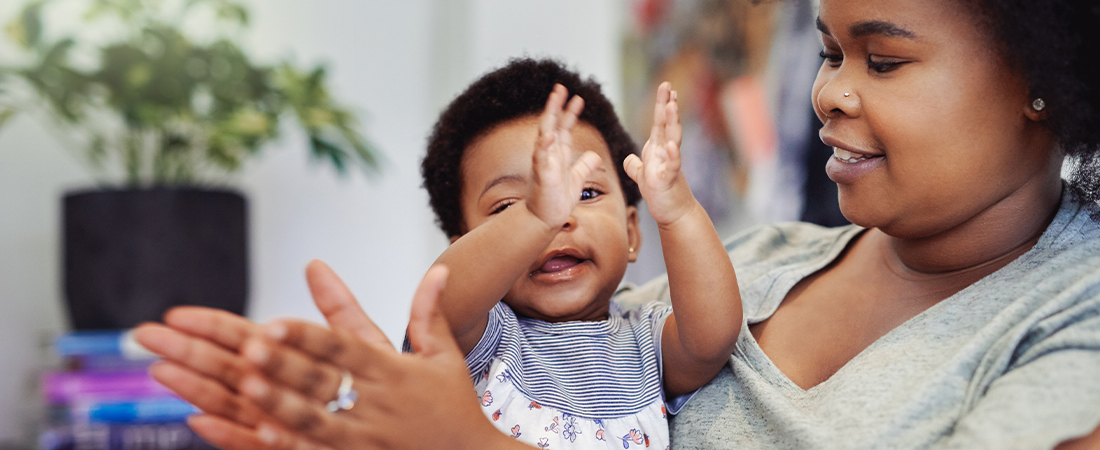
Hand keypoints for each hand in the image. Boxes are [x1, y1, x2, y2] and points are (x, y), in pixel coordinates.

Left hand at [234, 265, 509, 449]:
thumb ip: (430, 314)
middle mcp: (378, 403)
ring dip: (279, 404)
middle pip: (324, 380)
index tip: (274, 321)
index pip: (345, 348)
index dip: (309, 335)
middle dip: (285, 363)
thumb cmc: (455, 406)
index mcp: (394, 372)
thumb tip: (439, 270)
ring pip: (315, 419)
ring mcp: (368, 438)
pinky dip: (291, 446)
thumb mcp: (445, 357)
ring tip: (245, 387)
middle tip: (248, 346)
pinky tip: (262, 435)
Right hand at [527, 83, 602, 227]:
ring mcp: (544, 163)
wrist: (544, 219)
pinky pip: (541, 157)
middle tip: (562, 87)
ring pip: (545, 134)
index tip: (578, 98)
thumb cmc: (556, 201)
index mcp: (559, 155)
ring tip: (554, 99)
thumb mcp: (576, 180)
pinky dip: (545, 145)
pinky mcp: (541, 175)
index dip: (570, 113)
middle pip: (553, 124)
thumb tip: (595, 155)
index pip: (564, 128)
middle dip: (557, 106)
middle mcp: (550, 155)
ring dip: (549, 116)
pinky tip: (549, 134)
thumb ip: (584, 166)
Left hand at [623, 82, 695, 225]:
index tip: (666, 88)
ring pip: (673, 140)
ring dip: (673, 123)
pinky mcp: (669, 179)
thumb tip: (628, 159)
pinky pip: (672, 165)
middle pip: (667, 125)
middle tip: (668, 87)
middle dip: (667, 105)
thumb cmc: (661, 195)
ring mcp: (669, 165)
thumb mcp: (643, 178)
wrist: (674, 214)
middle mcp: (665, 153)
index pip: (659, 123)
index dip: (662, 105)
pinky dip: (672, 155)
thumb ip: (635, 166)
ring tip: (672, 106)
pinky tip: (671, 146)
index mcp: (657, 150)